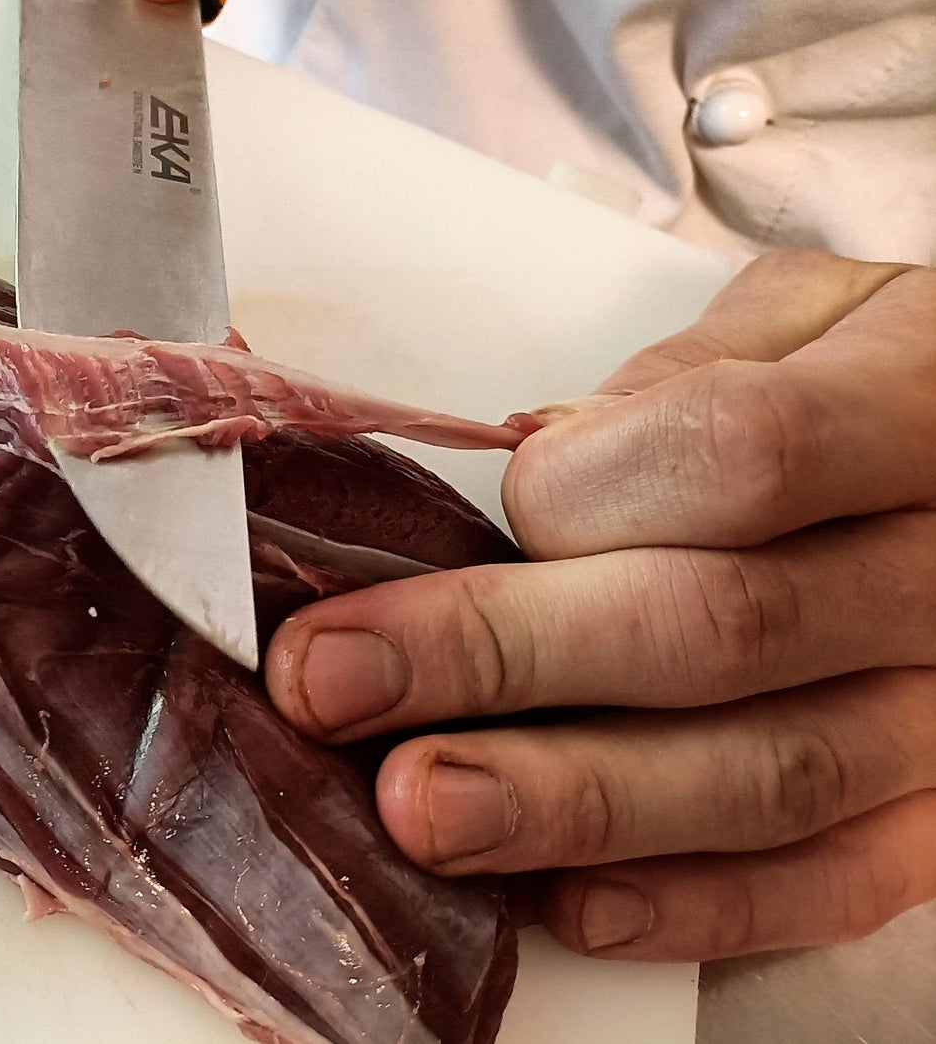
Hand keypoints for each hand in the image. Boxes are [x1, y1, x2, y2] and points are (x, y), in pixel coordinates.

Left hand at [265, 251, 935, 960]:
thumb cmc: (890, 372)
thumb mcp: (809, 313)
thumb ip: (686, 375)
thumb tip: (545, 454)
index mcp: (912, 409)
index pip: (745, 455)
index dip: (592, 485)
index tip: (490, 502)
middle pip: (717, 630)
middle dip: (500, 660)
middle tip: (337, 679)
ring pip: (763, 775)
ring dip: (568, 802)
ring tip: (419, 806)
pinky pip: (835, 877)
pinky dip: (697, 903)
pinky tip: (563, 900)